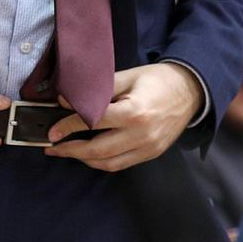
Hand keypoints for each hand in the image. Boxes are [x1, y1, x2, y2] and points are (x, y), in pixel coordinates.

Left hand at [43, 62, 203, 171]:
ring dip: (84, 160)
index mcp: (135, 112)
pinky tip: (90, 154)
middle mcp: (141, 135)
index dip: (69, 126)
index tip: (52, 129)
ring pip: (109, 164)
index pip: (94, 123)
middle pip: (98, 151)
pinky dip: (103, 161)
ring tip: (67, 151)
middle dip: (71, 151)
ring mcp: (148, 148)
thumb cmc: (158, 80)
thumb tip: (66, 100)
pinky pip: (122, 164)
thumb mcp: (129, 76)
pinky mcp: (152, 154)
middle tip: (52, 147)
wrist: (191, 90)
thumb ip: (98, 90)